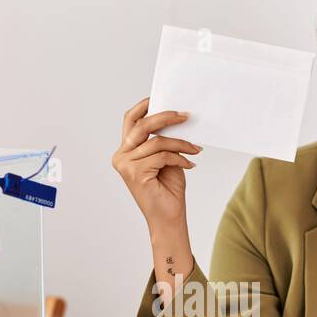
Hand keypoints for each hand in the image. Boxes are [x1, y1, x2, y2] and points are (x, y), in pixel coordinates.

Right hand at [111, 97, 200, 230]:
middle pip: (142, 126)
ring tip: (195, 148)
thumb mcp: (166, 158)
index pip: (130, 121)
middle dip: (165, 117)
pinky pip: (162, 156)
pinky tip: (190, 164)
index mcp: (125, 151)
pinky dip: (179, 158)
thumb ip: (163, 139)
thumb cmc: (167, 190)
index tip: (160, 98)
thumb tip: (174, 117)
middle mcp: (121, 156)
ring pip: (156, 141)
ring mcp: (126, 165)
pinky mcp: (136, 174)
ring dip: (180, 143)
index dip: (144, 106)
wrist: (168, 218)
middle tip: (186, 116)